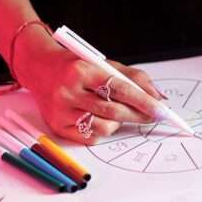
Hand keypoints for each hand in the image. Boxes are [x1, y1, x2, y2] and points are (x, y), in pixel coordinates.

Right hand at [14, 28, 164, 142]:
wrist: (39, 68)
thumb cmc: (76, 67)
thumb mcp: (104, 64)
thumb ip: (133, 78)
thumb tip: (159, 97)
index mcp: (82, 70)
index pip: (120, 89)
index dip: (144, 101)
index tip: (161, 110)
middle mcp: (69, 91)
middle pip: (114, 111)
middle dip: (138, 115)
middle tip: (152, 116)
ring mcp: (61, 111)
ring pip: (104, 127)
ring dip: (119, 124)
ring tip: (116, 112)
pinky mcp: (57, 126)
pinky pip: (90, 137)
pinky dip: (102, 131)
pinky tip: (99, 119)